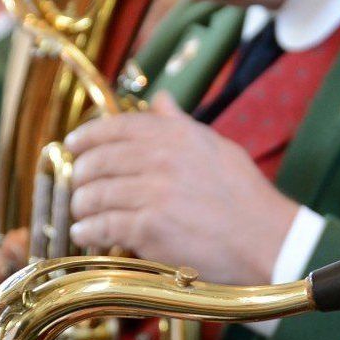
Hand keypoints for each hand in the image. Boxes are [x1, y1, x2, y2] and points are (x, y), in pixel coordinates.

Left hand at [66, 93, 299, 283]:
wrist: (266, 240)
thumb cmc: (246, 198)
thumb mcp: (217, 147)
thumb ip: (182, 123)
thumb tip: (161, 98)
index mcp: (176, 135)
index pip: (116, 127)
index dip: (87, 136)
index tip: (73, 144)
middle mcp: (161, 158)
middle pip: (98, 160)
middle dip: (81, 174)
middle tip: (78, 185)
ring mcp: (152, 192)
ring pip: (95, 194)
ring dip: (82, 205)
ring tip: (82, 213)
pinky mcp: (148, 227)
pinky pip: (103, 225)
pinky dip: (90, 230)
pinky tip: (88, 233)